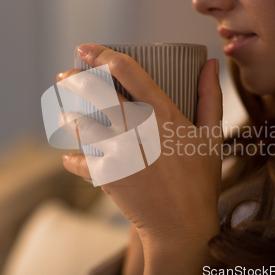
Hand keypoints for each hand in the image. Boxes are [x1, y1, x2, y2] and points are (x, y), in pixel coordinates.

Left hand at [58, 44, 222, 274]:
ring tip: (63, 112)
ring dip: (68, 116)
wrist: (181, 226)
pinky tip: (69, 158)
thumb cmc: (201, 181)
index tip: (87, 48)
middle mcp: (134, 127)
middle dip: (74, 79)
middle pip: (94, 92)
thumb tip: (211, 63)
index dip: (103, 54)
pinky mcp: (105, 175)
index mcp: (160, 113)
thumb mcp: (211, 136)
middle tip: (64, 76)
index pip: (126, 71)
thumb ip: (210, 97)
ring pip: (80, 124)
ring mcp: (116, 151)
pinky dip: (73, 160)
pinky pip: (80, 162)